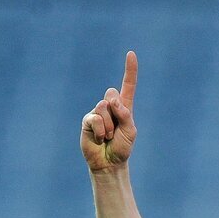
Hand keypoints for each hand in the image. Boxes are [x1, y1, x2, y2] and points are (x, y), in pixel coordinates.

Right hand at [81, 51, 137, 171]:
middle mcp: (110, 106)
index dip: (130, 70)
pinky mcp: (87, 120)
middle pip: (112, 94)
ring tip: (108, 136)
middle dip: (116, 112)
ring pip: (103, 107)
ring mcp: (97, 112)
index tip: (131, 54)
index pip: (128, 85)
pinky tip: (99, 138)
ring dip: (108, 126)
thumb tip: (112, 100)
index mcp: (124, 107)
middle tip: (115, 130)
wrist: (109, 163)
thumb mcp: (130, 131)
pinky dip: (100, 130)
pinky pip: (94, 118)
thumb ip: (125, 115)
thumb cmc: (122, 147)